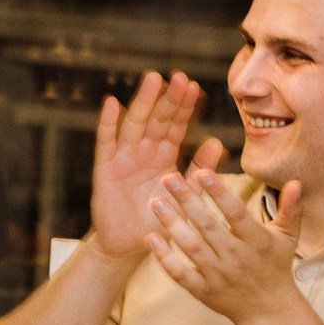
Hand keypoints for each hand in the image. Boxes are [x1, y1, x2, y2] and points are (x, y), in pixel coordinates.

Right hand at [84, 72, 217, 263]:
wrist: (129, 246)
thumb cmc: (158, 221)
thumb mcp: (186, 196)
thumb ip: (200, 170)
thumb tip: (218, 142)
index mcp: (163, 156)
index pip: (176, 126)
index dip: (184, 107)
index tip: (195, 87)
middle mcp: (143, 151)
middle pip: (157, 119)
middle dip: (168, 99)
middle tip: (180, 77)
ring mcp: (123, 158)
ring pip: (134, 125)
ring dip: (143, 102)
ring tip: (153, 80)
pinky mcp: (104, 170)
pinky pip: (106, 143)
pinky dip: (107, 124)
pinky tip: (110, 104)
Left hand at [146, 170, 304, 324]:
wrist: (268, 310)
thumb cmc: (276, 266)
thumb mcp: (287, 238)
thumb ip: (291, 209)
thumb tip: (296, 182)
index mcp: (256, 241)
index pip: (236, 213)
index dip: (218, 193)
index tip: (201, 172)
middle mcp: (236, 257)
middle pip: (208, 225)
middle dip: (187, 200)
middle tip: (167, 177)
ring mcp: (218, 275)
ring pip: (191, 246)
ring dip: (172, 224)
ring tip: (155, 202)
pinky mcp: (203, 290)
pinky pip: (180, 273)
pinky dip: (164, 257)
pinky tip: (151, 238)